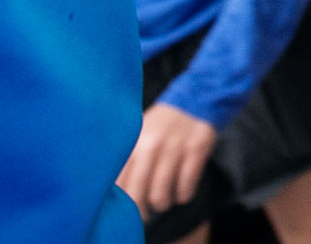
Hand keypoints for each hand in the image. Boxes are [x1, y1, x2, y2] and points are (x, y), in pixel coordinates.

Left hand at [116, 101, 218, 218]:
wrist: (196, 97)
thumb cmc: (162, 123)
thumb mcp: (139, 133)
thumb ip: (126, 158)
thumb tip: (114, 190)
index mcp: (133, 143)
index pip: (120, 184)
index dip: (122, 203)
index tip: (127, 210)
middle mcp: (151, 145)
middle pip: (138, 194)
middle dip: (141, 211)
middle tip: (146, 213)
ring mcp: (174, 148)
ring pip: (161, 195)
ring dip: (163, 204)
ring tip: (165, 200)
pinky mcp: (196, 149)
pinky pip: (186, 187)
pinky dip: (183, 195)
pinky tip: (182, 190)